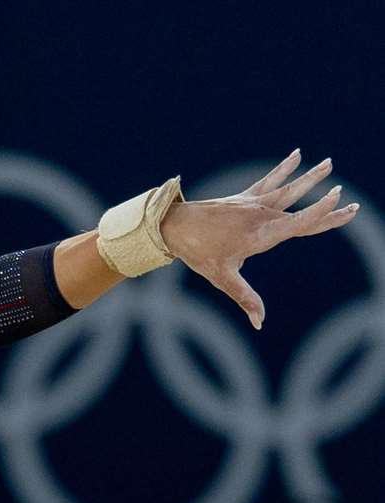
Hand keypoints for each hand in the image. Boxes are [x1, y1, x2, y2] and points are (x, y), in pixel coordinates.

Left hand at [158, 150, 358, 330]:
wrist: (175, 226)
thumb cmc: (199, 253)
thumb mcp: (222, 278)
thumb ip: (245, 298)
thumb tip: (260, 324)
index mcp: (262, 235)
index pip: (300, 224)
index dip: (322, 214)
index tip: (343, 205)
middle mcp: (261, 216)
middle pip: (300, 209)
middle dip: (326, 207)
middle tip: (352, 202)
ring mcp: (253, 204)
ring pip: (288, 188)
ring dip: (309, 177)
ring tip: (329, 163)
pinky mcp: (244, 197)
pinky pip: (268, 180)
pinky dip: (283, 168)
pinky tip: (297, 154)